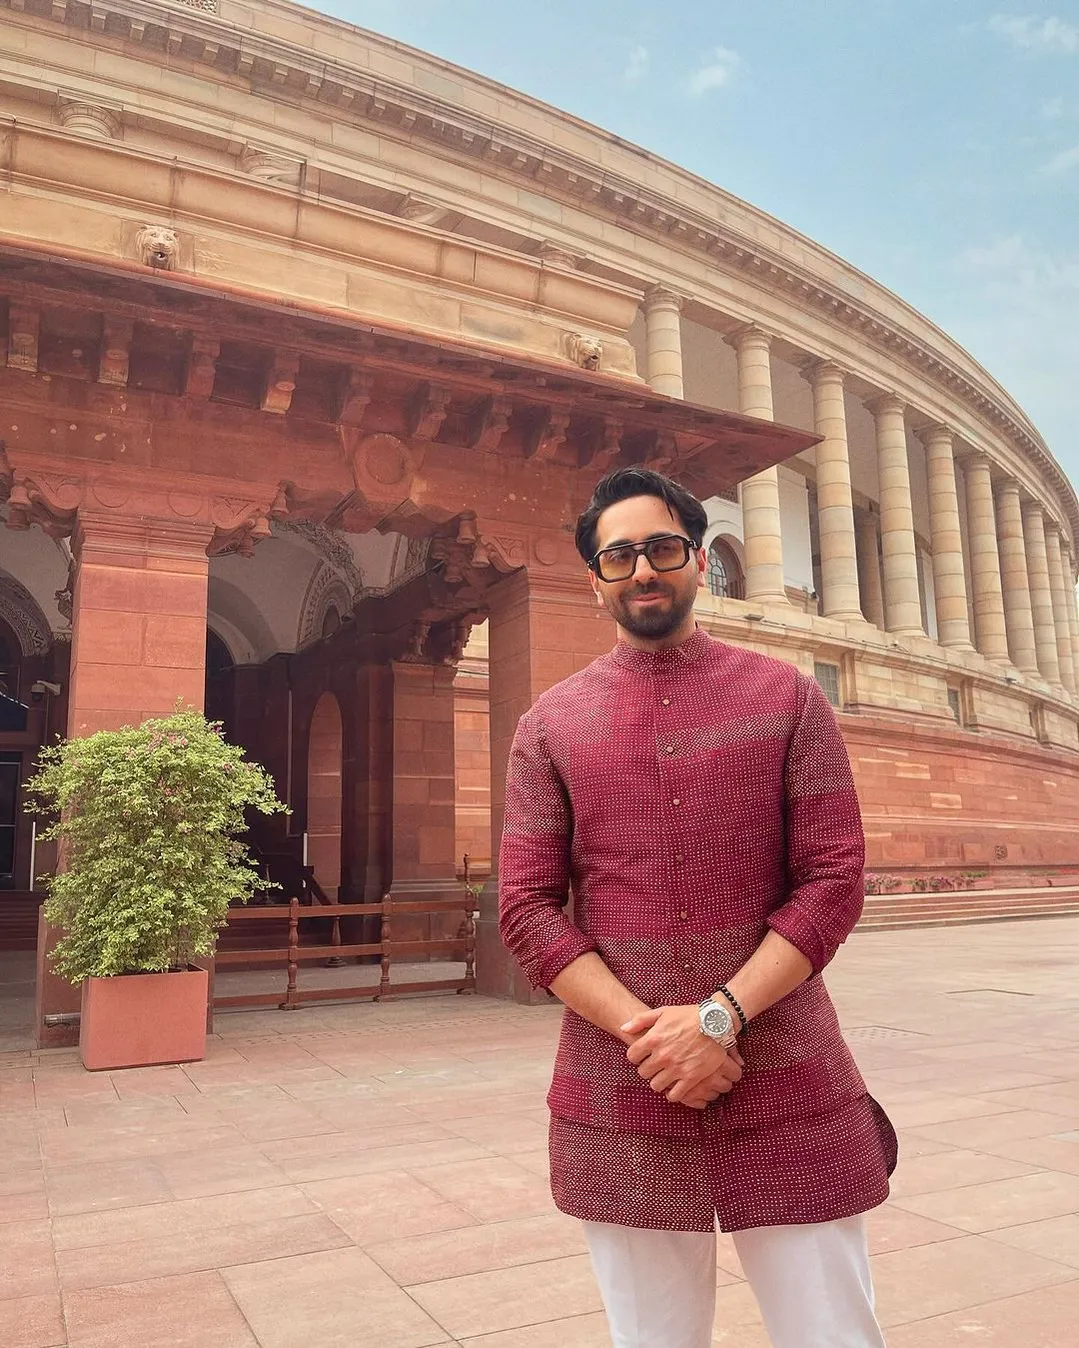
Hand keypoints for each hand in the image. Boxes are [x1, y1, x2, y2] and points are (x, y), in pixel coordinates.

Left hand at [621, 1005, 742, 1106]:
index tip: (642, 1056)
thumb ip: (641, 1020)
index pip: (632, 1056)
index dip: (636, 1056)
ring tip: (664, 1076)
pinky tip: (675, 1086)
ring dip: (658, 1082)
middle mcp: (663, 1055)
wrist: (716, 1022)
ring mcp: (677, 1068)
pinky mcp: (691, 1077)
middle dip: (647, 1069)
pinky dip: (672, 1094)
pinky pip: (674, 1095)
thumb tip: (623, 1028)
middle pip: (643, 1072)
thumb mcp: (663, 1011)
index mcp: (654, 1038)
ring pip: (656, 1085)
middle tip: (655, 1066)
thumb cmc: (689, 1015)